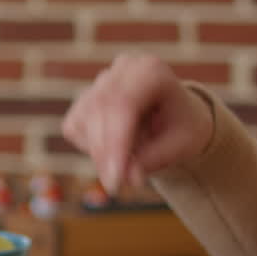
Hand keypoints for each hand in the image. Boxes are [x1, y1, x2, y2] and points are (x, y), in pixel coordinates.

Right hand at [61, 52, 214, 194]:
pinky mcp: (83, 100)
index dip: (116, 142)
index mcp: (151, 71)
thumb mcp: (182, 145)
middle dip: (104, 152)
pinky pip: (75, 128)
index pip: (123, 103)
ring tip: (129, 163)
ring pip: (83, 120)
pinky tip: (117, 148)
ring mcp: (99, 83)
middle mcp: (122, 70)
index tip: (116, 178)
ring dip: (99, 152)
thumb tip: (127, 176)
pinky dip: (91, 147)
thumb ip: (156, 158)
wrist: (175, 116)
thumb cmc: (181, 127)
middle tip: (115, 184)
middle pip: (99, 110)